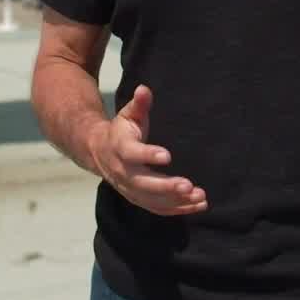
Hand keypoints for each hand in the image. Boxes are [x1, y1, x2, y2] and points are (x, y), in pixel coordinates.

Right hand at [88, 84, 205, 215]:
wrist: (99, 152)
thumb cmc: (121, 131)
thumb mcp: (127, 114)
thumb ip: (138, 104)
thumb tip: (144, 89)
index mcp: (119, 148)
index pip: (131, 154)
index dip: (148, 155)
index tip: (167, 155)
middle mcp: (123, 173)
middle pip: (143, 184)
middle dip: (166, 187)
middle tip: (189, 185)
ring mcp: (130, 189)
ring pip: (152, 200)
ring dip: (176, 201)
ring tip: (199, 196)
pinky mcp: (139, 199)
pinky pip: (159, 208)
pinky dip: (179, 209)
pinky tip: (199, 205)